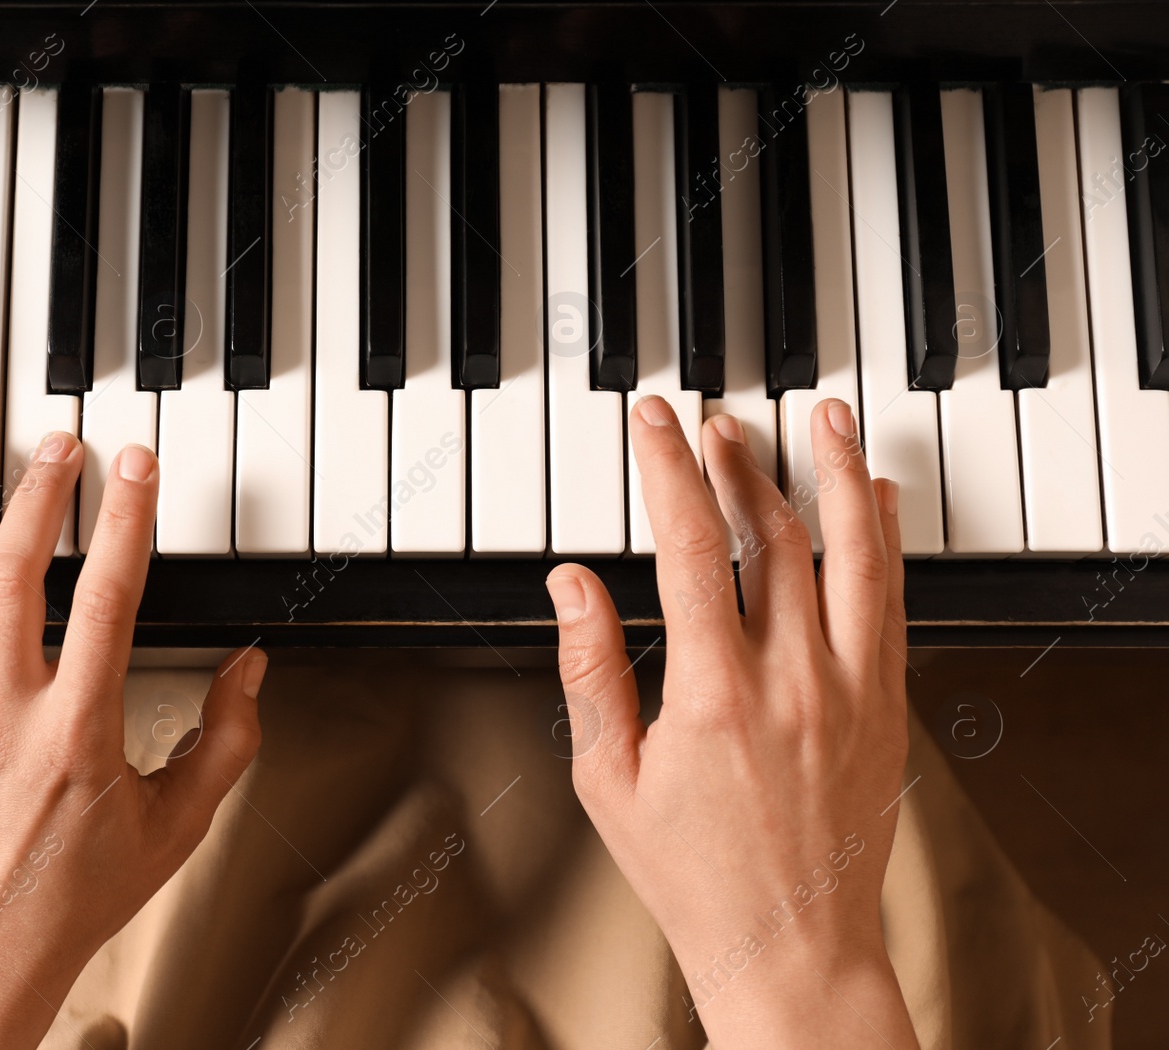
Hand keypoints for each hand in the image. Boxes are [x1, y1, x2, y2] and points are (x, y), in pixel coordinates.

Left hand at [0, 431, 265, 1049]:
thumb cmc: (78, 895)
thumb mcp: (180, 826)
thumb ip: (225, 743)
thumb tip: (251, 672)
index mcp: (78, 732)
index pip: (107, 601)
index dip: (125, 523)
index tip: (137, 467)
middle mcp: (3, 713)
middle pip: (15, 577)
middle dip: (38, 496)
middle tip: (58, 443)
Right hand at [547, 397, 916, 1048]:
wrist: (791, 946)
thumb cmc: (694, 874)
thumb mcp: (609, 779)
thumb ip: (589, 670)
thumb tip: (571, 584)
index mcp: (713, 695)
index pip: (692, 547)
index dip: (669, 471)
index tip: (655, 425)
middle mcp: (793, 681)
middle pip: (773, 535)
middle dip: (739, 462)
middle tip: (717, 422)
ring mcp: (853, 691)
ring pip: (852, 554)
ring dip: (835, 475)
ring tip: (826, 417)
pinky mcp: (888, 707)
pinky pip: (895, 602)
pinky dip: (886, 541)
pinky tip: (875, 500)